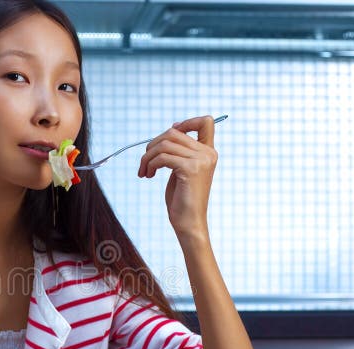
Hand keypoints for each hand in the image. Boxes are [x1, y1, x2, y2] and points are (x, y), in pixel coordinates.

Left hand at [137, 115, 217, 238]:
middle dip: (153, 145)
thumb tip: (171, 129)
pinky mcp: (190, 169)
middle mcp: (207, 153)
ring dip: (148, 157)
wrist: (189, 223)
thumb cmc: (182, 199)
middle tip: (145, 163)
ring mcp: (200, 160)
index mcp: (208, 152)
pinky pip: (162, 157)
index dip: (186, 122)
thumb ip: (180, 151)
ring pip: (164, 144)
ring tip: (145, 171)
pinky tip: (148, 175)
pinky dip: (150, 165)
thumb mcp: (182, 169)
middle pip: (174, 132)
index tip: (169, 135)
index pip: (206, 121)